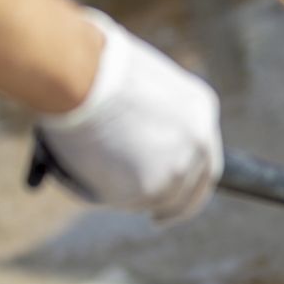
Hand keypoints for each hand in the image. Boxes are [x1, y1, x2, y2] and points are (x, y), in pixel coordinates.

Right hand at [36, 8, 223, 222]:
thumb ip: (152, 118)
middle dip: (175, 207)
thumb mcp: (143, 85)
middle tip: (157, 217)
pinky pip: (125, 202)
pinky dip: (107, 194)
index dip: (191, 181)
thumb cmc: (93, 65)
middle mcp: (199, 141)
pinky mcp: (148, 187)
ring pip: (155, 199)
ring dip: (131, 196)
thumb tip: (136, 143)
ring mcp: (176, 167)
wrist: (77, 71)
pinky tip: (88, 168)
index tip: (177, 196)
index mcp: (201, 109)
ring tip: (95, 165)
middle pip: (192, 190)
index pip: (206, 159)